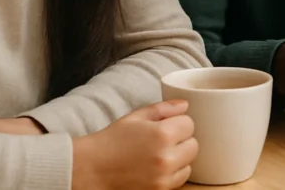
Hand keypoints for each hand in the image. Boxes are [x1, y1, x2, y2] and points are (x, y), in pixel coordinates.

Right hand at [72, 100, 197, 189]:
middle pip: (193, 144)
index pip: (189, 123)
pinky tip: (157, 167)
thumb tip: (184, 105)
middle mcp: (166, 157)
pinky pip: (180, 179)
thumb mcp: (135, 117)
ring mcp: (164, 177)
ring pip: (189, 163)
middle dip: (181, 140)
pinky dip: (173, 173)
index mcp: (162, 134)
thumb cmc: (111, 141)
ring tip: (159, 154)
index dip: (178, 123)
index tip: (166, 125)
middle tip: (163, 140)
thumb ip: (163, 108)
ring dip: (180, 157)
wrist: (91, 169)